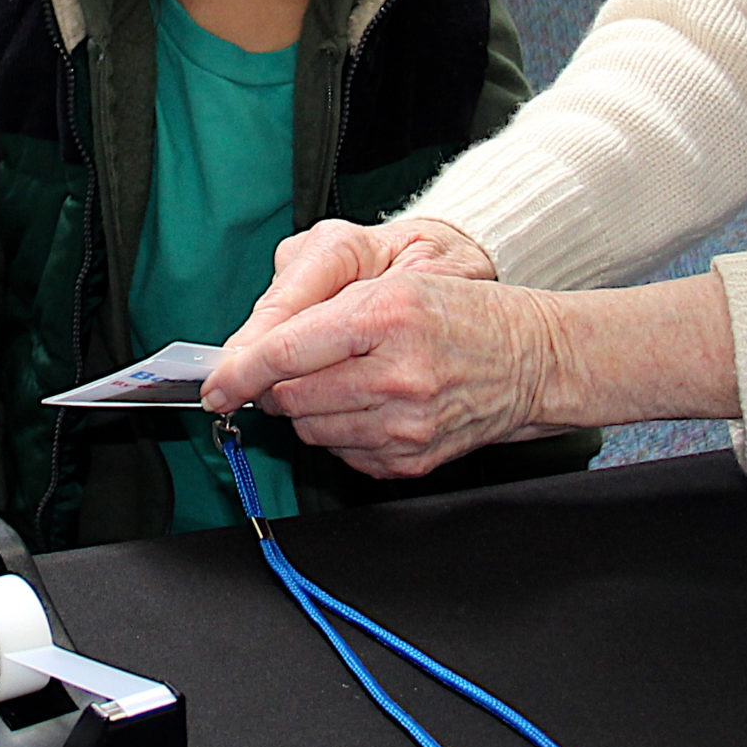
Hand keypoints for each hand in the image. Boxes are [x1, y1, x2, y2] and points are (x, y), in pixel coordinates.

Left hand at [203, 215, 545, 479]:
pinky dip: (342, 433)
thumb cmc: (459, 315)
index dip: (239, 373)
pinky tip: (371, 406)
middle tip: (296, 368)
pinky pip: (345, 455)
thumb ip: (319, 316)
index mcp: (384, 317)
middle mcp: (395, 375)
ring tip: (346, 381)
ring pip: (312, 430)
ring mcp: (405, 425)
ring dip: (310, 410)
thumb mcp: (392, 286)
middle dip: (278, 387)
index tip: (214, 387)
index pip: (286, 353)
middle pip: (291, 398)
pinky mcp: (412, 460)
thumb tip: (255, 356)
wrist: (532, 360)